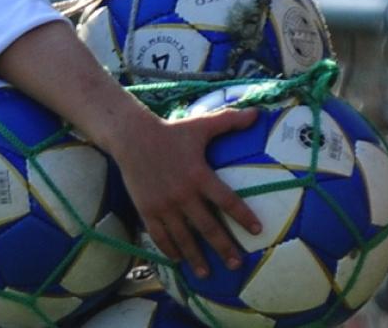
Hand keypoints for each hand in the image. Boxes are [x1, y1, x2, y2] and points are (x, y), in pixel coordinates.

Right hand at [113, 108, 261, 278]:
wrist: (131, 136)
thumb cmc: (170, 131)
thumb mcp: (200, 126)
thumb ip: (229, 121)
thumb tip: (257, 113)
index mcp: (199, 175)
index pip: (227, 201)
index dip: (243, 216)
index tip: (257, 230)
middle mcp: (183, 194)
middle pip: (207, 227)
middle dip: (223, 248)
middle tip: (237, 264)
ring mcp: (164, 204)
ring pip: (183, 237)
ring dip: (196, 257)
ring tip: (207, 273)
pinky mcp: (147, 209)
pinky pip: (159, 235)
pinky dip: (169, 249)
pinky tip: (178, 259)